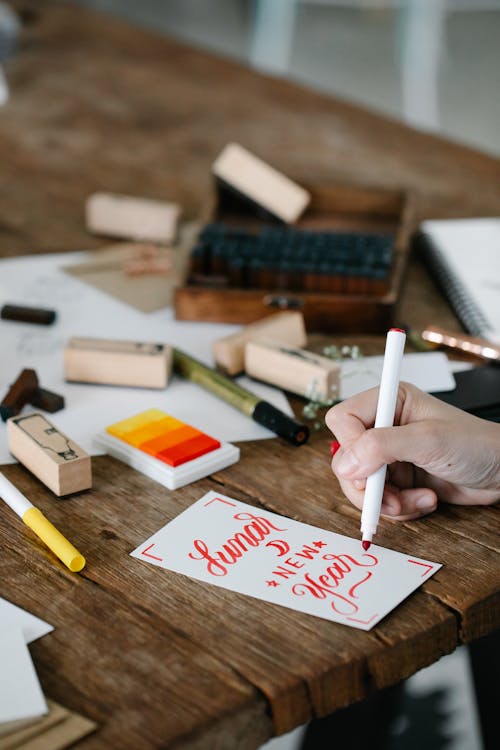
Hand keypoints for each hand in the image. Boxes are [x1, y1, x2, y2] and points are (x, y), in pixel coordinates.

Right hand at [326, 382, 499, 520]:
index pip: (343, 420)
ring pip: (359, 485)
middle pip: (345, 458)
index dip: (350, 446)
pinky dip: (399, 508)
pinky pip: (379, 500)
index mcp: (388, 403)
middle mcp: (384, 427)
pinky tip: (425, 500)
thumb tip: (346, 464)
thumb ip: (381, 447)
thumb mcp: (427, 440)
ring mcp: (389, 456)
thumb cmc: (475, 445)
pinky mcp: (398, 480)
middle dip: (367, 485)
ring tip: (417, 500)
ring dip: (386, 501)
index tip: (367, 468)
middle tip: (391, 496)